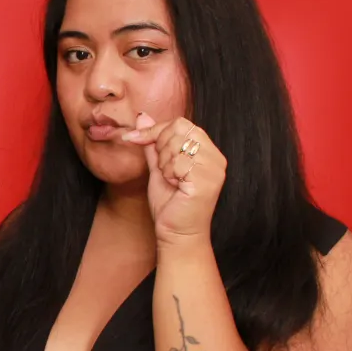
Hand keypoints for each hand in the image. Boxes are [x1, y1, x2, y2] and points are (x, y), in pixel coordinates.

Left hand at [119, 113, 224, 245]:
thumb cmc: (170, 204)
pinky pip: (179, 162)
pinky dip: (170, 174)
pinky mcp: (208, 180)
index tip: (135, 139)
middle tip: (165, 171)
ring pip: (177, 145)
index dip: (156, 131)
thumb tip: (143, 117)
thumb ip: (153, 142)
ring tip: (172, 181)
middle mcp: (216, 157)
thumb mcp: (158, 167)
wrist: (177, 234)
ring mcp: (215, 168)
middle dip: (161, 148)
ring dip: (165, 164)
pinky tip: (176, 186)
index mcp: (207, 151)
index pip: (181, 123)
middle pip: (179, 129)